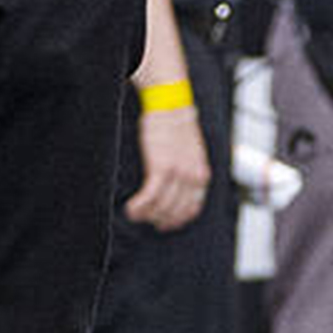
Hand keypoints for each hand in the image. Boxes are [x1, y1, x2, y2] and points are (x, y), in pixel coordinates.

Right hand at [124, 103, 210, 229]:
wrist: (171, 108)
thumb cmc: (177, 127)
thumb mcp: (193, 153)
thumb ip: (190, 171)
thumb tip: (179, 187)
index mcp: (202, 175)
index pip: (193, 208)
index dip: (178, 220)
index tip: (167, 224)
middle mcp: (193, 178)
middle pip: (176, 211)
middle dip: (161, 220)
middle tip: (148, 221)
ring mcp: (178, 174)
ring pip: (162, 206)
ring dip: (147, 215)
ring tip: (135, 214)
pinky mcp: (161, 168)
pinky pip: (150, 196)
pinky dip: (140, 206)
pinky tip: (131, 208)